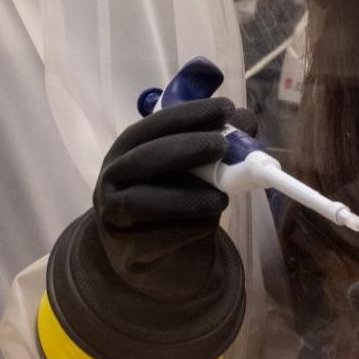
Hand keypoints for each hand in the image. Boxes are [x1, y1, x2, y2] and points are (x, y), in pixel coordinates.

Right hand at [92, 96, 254, 298]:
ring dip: (187, 196)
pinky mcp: (129, 250)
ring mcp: (114, 215)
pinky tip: (210, 222)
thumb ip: (212, 142)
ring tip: (222, 198)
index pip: (152, 126)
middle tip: (222, 145)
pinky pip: (157, 237)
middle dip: (186, 148)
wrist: (141, 250)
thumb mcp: (184, 166)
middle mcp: (112, 178)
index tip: (225, 108)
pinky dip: (188, 228)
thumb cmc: (165, 196)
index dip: (188, 115)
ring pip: (143, 202)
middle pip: (144, 158)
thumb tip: (247, 120)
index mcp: (126, 149)